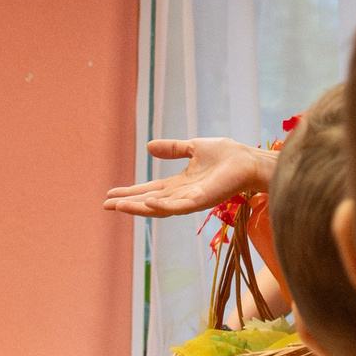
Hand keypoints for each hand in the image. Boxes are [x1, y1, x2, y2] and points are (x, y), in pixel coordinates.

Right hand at [103, 137, 276, 218]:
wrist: (249, 160)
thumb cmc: (227, 156)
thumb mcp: (193, 148)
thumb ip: (173, 149)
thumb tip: (148, 147)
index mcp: (180, 185)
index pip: (150, 191)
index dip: (130, 193)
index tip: (110, 194)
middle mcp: (183, 196)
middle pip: (149, 202)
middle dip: (128, 204)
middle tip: (106, 205)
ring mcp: (192, 200)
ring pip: (159, 207)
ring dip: (138, 207)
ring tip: (118, 206)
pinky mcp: (203, 200)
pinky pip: (179, 206)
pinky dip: (161, 206)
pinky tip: (146, 202)